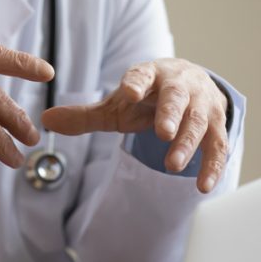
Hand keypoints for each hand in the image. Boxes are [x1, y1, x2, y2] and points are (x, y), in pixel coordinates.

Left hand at [41, 58, 228, 192]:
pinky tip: (203, 186)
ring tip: (173, 165)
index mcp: (149, 76)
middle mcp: (179, 86)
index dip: (137, 83)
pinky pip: (217, 146)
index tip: (131, 92)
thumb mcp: (116, 105)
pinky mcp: (215, 126)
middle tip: (162, 132)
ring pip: (197, 122)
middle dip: (170, 114)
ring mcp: (200, 105)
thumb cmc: (147, 97)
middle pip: (176, 98)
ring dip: (187, 143)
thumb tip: (44, 120)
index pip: (141, 76)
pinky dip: (212, 166)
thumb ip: (84, 115)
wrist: (189, 85)